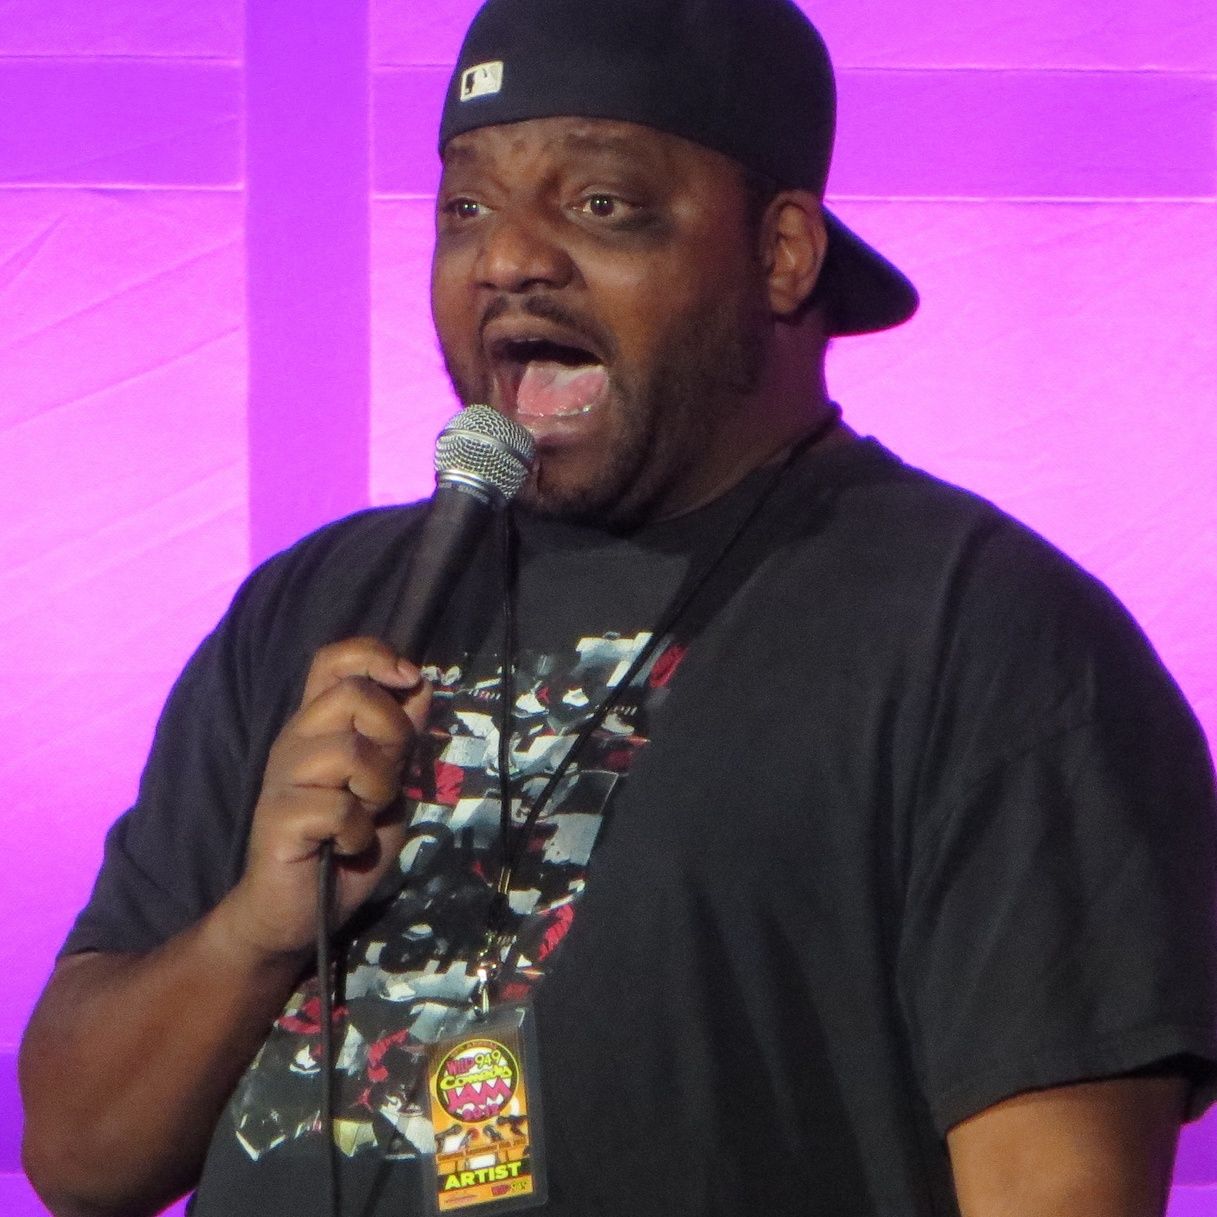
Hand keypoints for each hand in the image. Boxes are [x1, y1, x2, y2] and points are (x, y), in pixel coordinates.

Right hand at [220, 637, 431, 958]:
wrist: (296, 912)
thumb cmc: (345, 843)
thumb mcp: (386, 783)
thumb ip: (398, 739)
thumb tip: (420, 685)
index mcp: (319, 724)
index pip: (334, 659)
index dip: (375, 655)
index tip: (409, 679)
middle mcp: (296, 739)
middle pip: (352, 694)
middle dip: (392, 734)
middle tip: (387, 778)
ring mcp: (282, 777)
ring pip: (349, 751)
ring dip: (377, 790)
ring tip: (365, 817)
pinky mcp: (278, 818)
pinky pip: (338, 808)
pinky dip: (358, 833)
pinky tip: (345, 847)